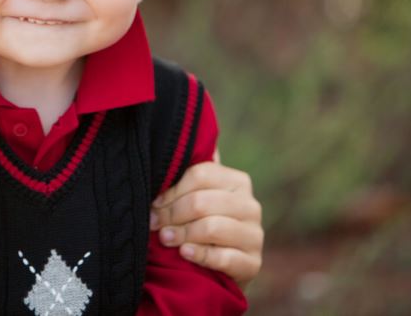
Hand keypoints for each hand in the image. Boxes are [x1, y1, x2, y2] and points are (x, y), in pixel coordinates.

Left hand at [149, 159, 262, 285]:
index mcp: (238, 181)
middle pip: (201, 202)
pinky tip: (184, 253)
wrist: (222, 263)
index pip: (200, 175)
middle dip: (172, 214)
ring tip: (165, 238)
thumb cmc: (202, 221)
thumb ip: (187, 176)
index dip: (172, 190)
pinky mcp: (253, 262)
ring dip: (182, 234)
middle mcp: (250, 205)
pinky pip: (223, 257)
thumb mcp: (196, 196)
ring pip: (211, 228)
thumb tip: (171, 148)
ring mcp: (255, 235)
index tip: (155, 203)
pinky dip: (199, 255)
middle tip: (155, 223)